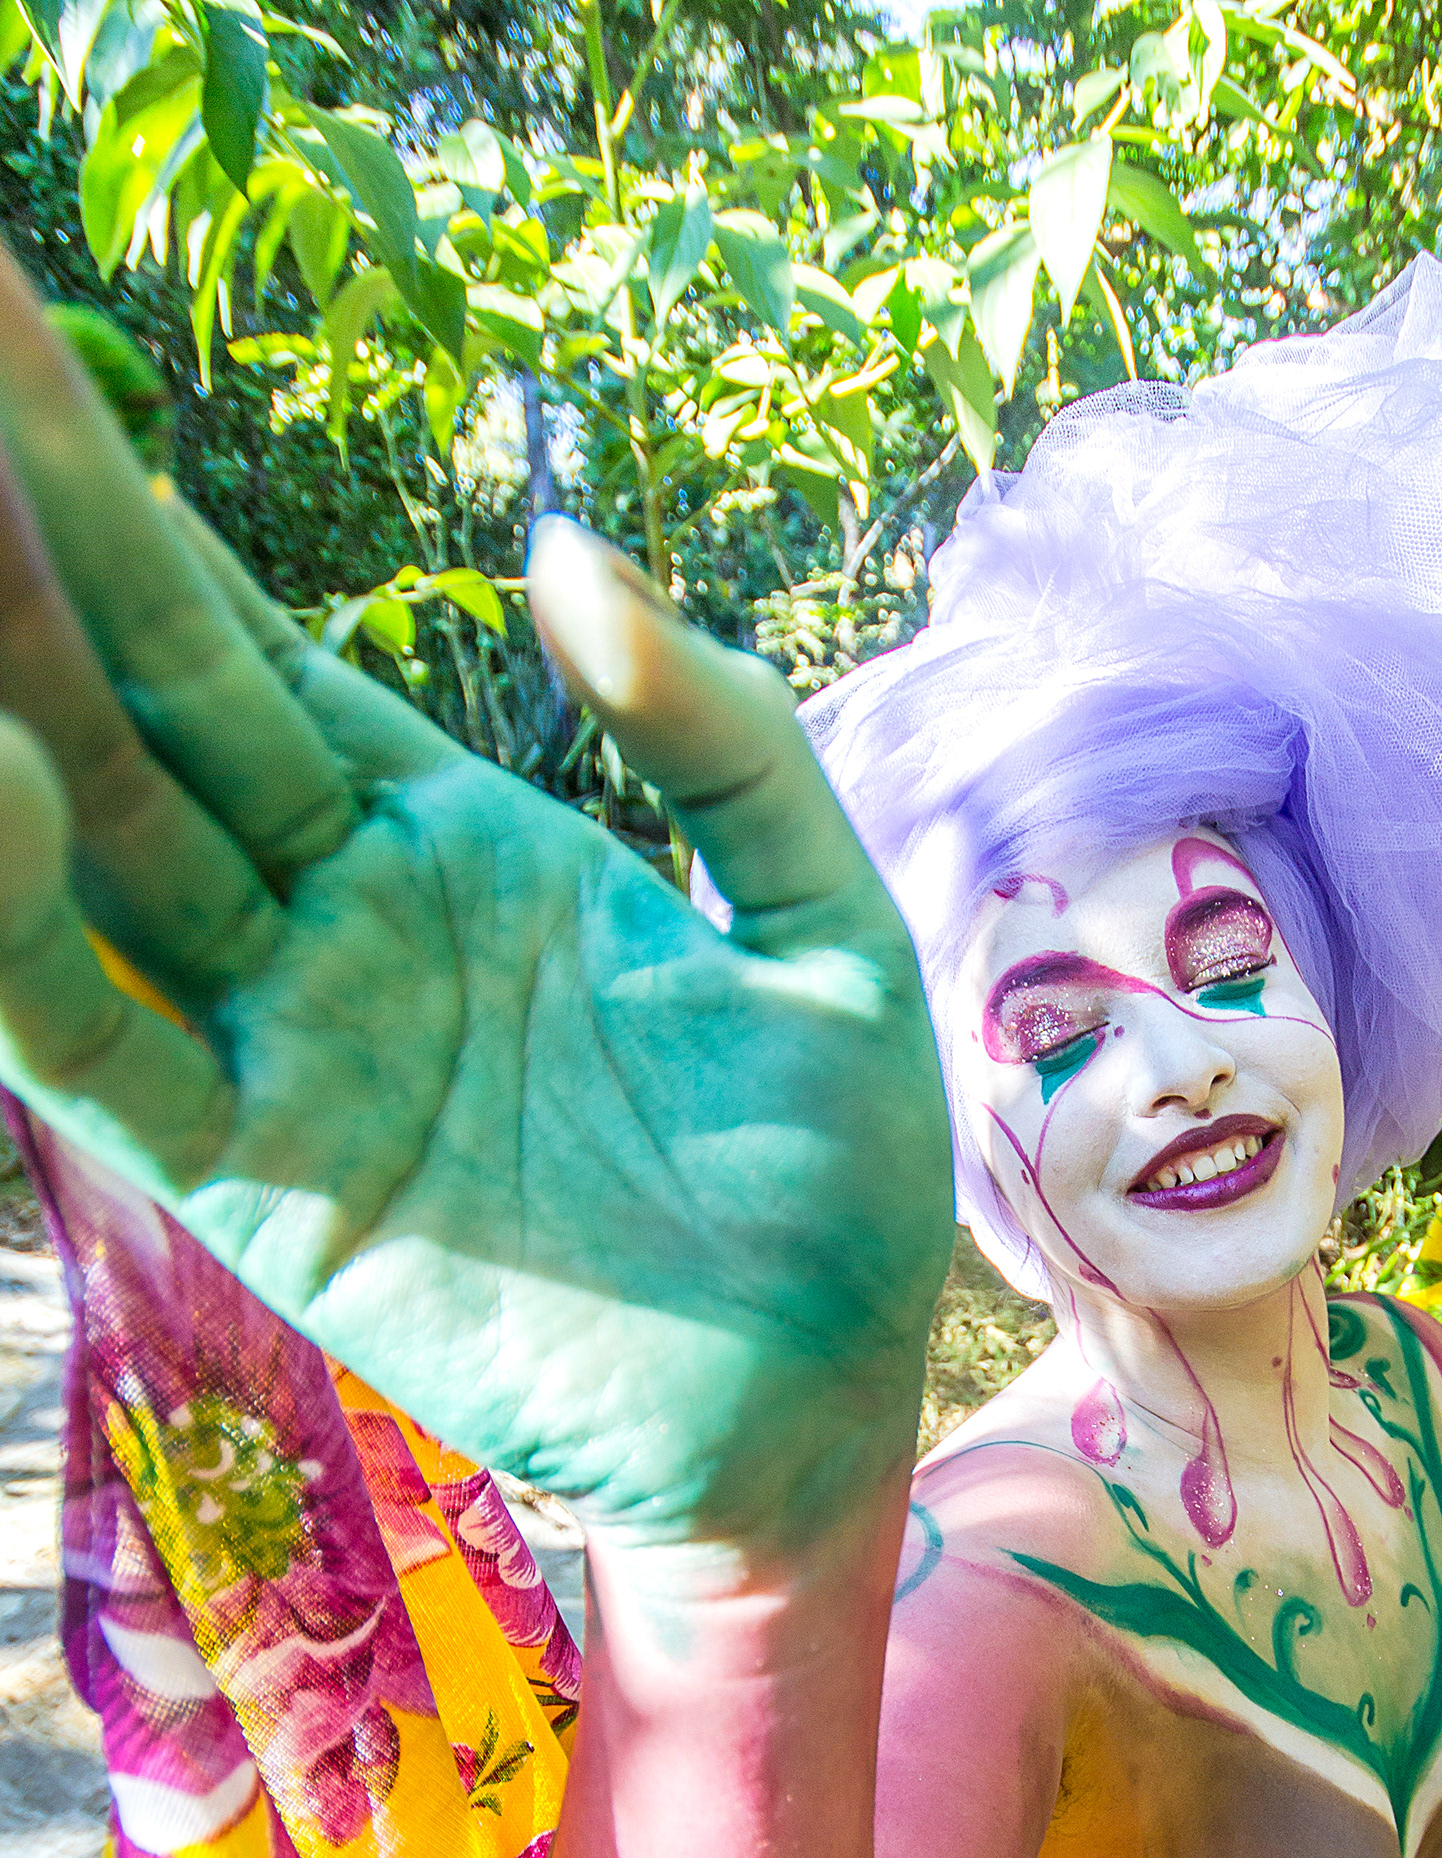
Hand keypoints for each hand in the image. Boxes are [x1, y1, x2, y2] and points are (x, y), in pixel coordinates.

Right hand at [0, 256, 952, 1556]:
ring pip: (95, 840)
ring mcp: (286, 1042)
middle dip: (27, 540)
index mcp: (454, 837)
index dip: (125, 504)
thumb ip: (718, 743)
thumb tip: (566, 552)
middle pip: (141, 700)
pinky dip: (22, 931)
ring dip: (2, 698)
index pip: (248, 646)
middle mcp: (335, 918)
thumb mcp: (820, 928)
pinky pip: (107, 1037)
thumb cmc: (831, 1186)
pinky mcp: (263, 1179)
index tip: (14, 339)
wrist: (812, 1408)